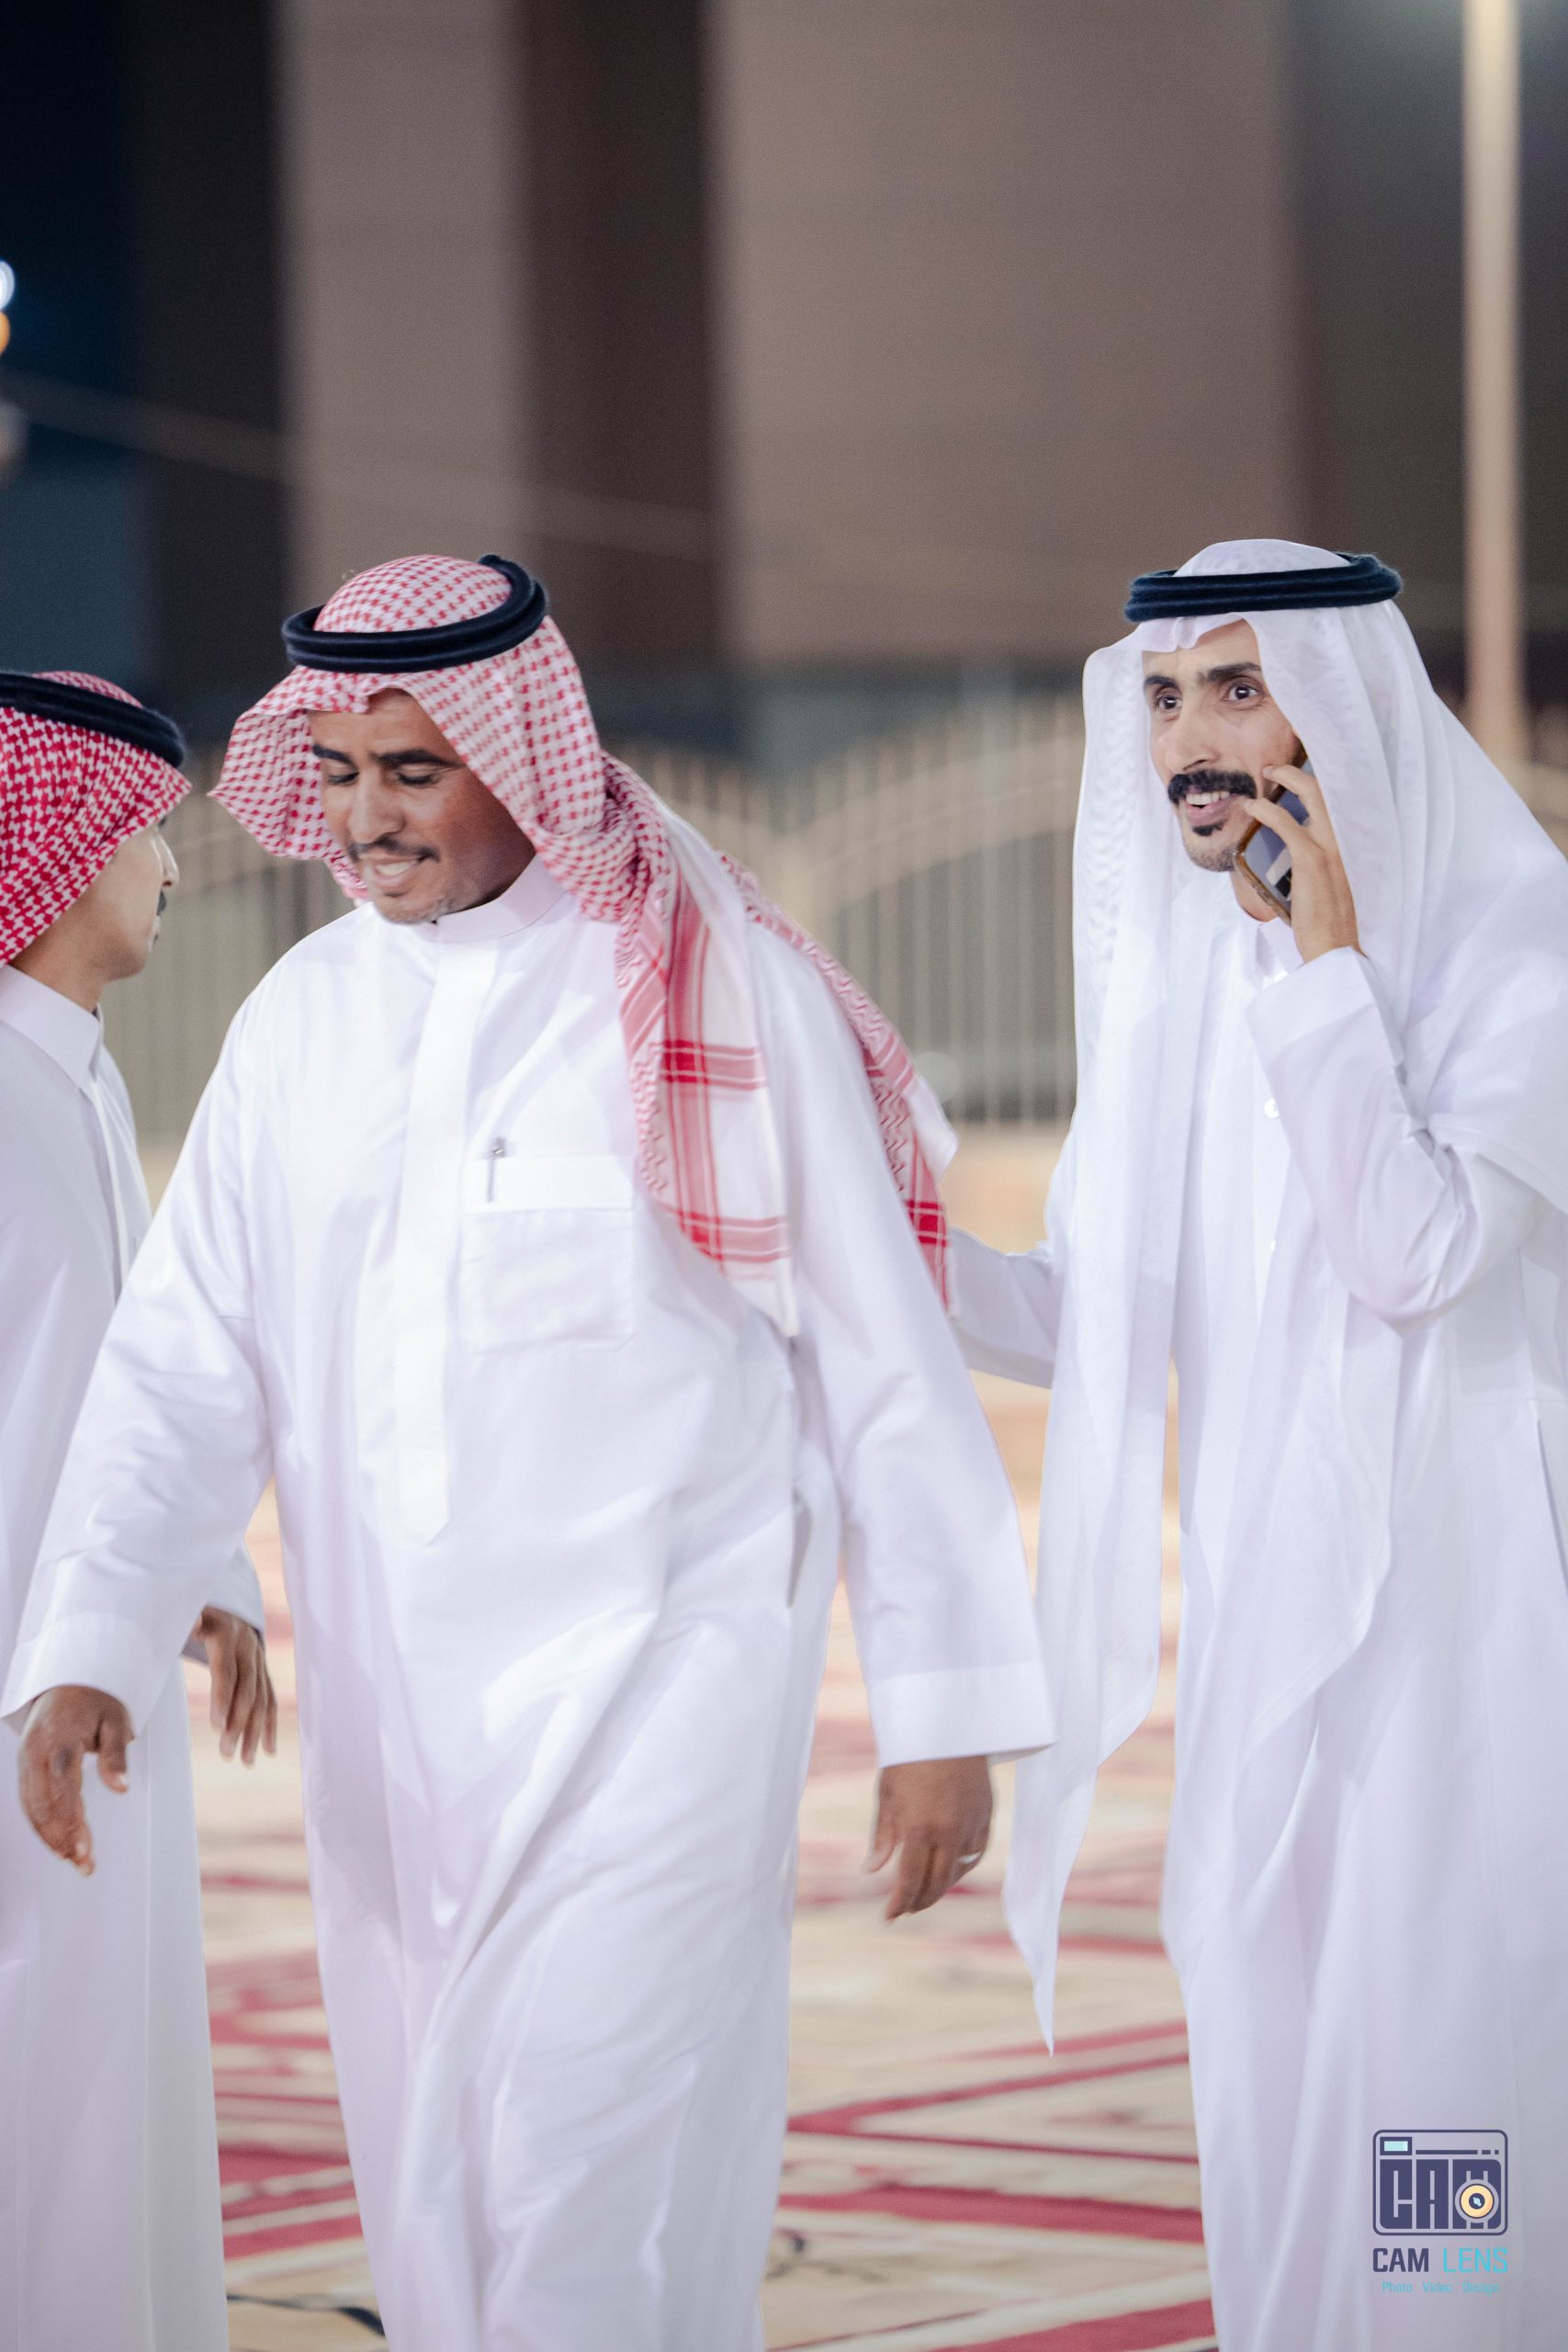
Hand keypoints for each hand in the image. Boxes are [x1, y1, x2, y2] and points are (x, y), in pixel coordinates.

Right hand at [18, 1685, 133, 1874]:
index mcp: (59, 1738)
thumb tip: (121, 1788)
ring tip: (74, 1859)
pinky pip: (29, 1801)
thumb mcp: (116, 1720)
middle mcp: (36, 1751)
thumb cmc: (95, 1700)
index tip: (81, 1847)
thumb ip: (116, 1756)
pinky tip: (58, 1842)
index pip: (62, 1785)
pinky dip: (42, 1824)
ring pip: (33, 1807)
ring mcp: (26, 1760)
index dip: (70, 1819)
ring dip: (51, 1837)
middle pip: (44, 1803)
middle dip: (61, 1837)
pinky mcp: (24, 1766)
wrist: (66, 1680)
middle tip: (83, 1863)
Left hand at [190, 1607, 276, 1764]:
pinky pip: (270, 1699)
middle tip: (226, 1753)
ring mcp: (259, 1660)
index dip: (223, 1698)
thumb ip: (189, 1620)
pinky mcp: (263, 1670)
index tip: (217, 1726)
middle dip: (238, 1724)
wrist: (223, 1601)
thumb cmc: (196, 1612)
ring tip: (245, 1761)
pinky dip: (269, 1725)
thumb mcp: (188, 1611)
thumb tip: (192, 1623)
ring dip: (255, 1732)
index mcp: (227, 1635)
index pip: (226, 1672)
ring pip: (261, 1699)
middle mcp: (248, 1648)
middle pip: (247, 1691)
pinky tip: (268, 1750)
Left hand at [865, 1755, 991, 1918]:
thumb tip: (871, 1870)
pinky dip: (962, 1867)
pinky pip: (976, 1854)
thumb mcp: (887, 1795)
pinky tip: (950, 1870)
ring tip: (924, 1890)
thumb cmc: (909, 1758)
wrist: (947, 1726)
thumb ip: (883, 1837)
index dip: (899, 1903)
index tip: (889, 1916)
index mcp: (919, 1828)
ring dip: (941, 1886)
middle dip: (920, 1901)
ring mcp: (971, 1825)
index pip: (910, 1880)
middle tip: (906, 1908)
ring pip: (958, 1872)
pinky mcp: (986, 1817)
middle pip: (937, 1884)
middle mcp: (949, 1832)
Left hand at [1252, 764, 1360, 961]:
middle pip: (1331, 789)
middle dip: (1302, 771)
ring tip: (1265, 776)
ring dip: (1286, 779)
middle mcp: (1350, 840)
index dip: (1326, 781)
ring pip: (1312, 795)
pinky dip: (1267, 811)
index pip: (1344, 802)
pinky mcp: (1311, 859)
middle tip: (1277, 769)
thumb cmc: (1333, 923)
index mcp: (1356, 846)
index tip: (1304, 773)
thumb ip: (1328, 863)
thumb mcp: (1337, 884)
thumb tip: (1305, 852)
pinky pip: (1286, 823)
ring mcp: (1332, 847)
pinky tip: (1253, 808)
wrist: (1338, 948)